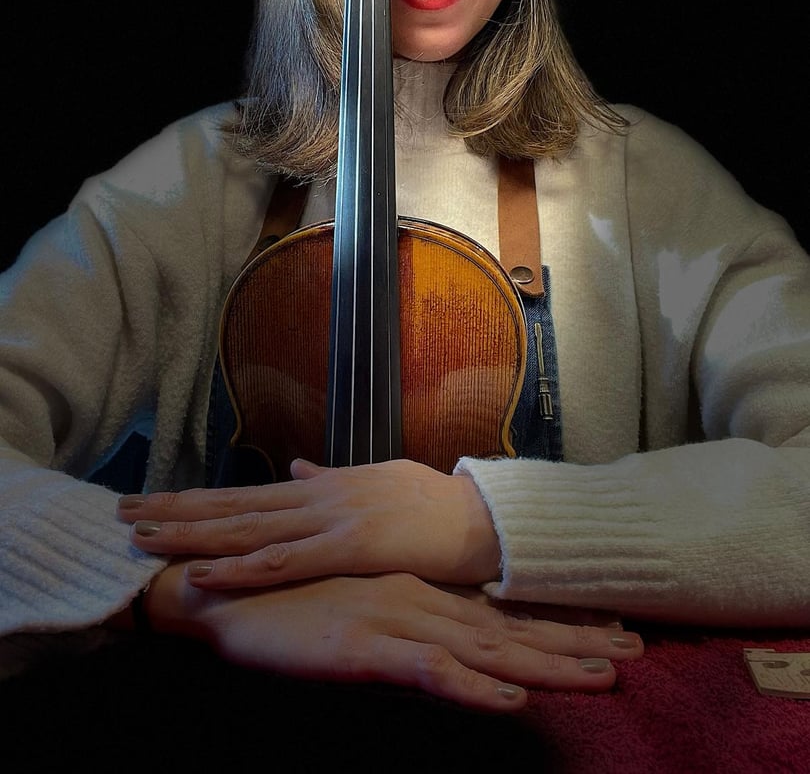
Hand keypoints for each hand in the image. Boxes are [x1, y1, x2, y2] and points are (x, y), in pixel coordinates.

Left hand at [119, 458, 500, 588]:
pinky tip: (205, 570)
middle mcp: (316, 496)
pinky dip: (242, 567)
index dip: (198, 500)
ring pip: (248, 528)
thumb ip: (329, 480)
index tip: (154, 501)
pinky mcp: (350, 546)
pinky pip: (287, 561)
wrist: (480, 518)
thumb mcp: (373, 484)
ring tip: (142, 536)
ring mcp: (330, 518)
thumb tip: (295, 468)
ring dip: (193, 533)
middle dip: (176, 510)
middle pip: (234, 505)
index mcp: (321, 487)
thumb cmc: (431, 506)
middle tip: (122, 510)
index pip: (246, 495)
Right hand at [142, 562, 643, 711]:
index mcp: (420, 587)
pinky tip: (513, 703)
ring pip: (486, 648)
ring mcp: (397, 620)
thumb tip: (434, 624)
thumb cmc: (293, 598)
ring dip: (547, 664)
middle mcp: (421, 599)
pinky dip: (474, 688)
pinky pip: (431, 672)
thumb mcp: (355, 599)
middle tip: (635, 650)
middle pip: (510, 628)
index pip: (501, 606)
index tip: (609, 624)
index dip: (557, 617)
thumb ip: (397, 607)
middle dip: (574, 641)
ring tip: (604, 676)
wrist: (230, 590)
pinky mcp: (368, 647)